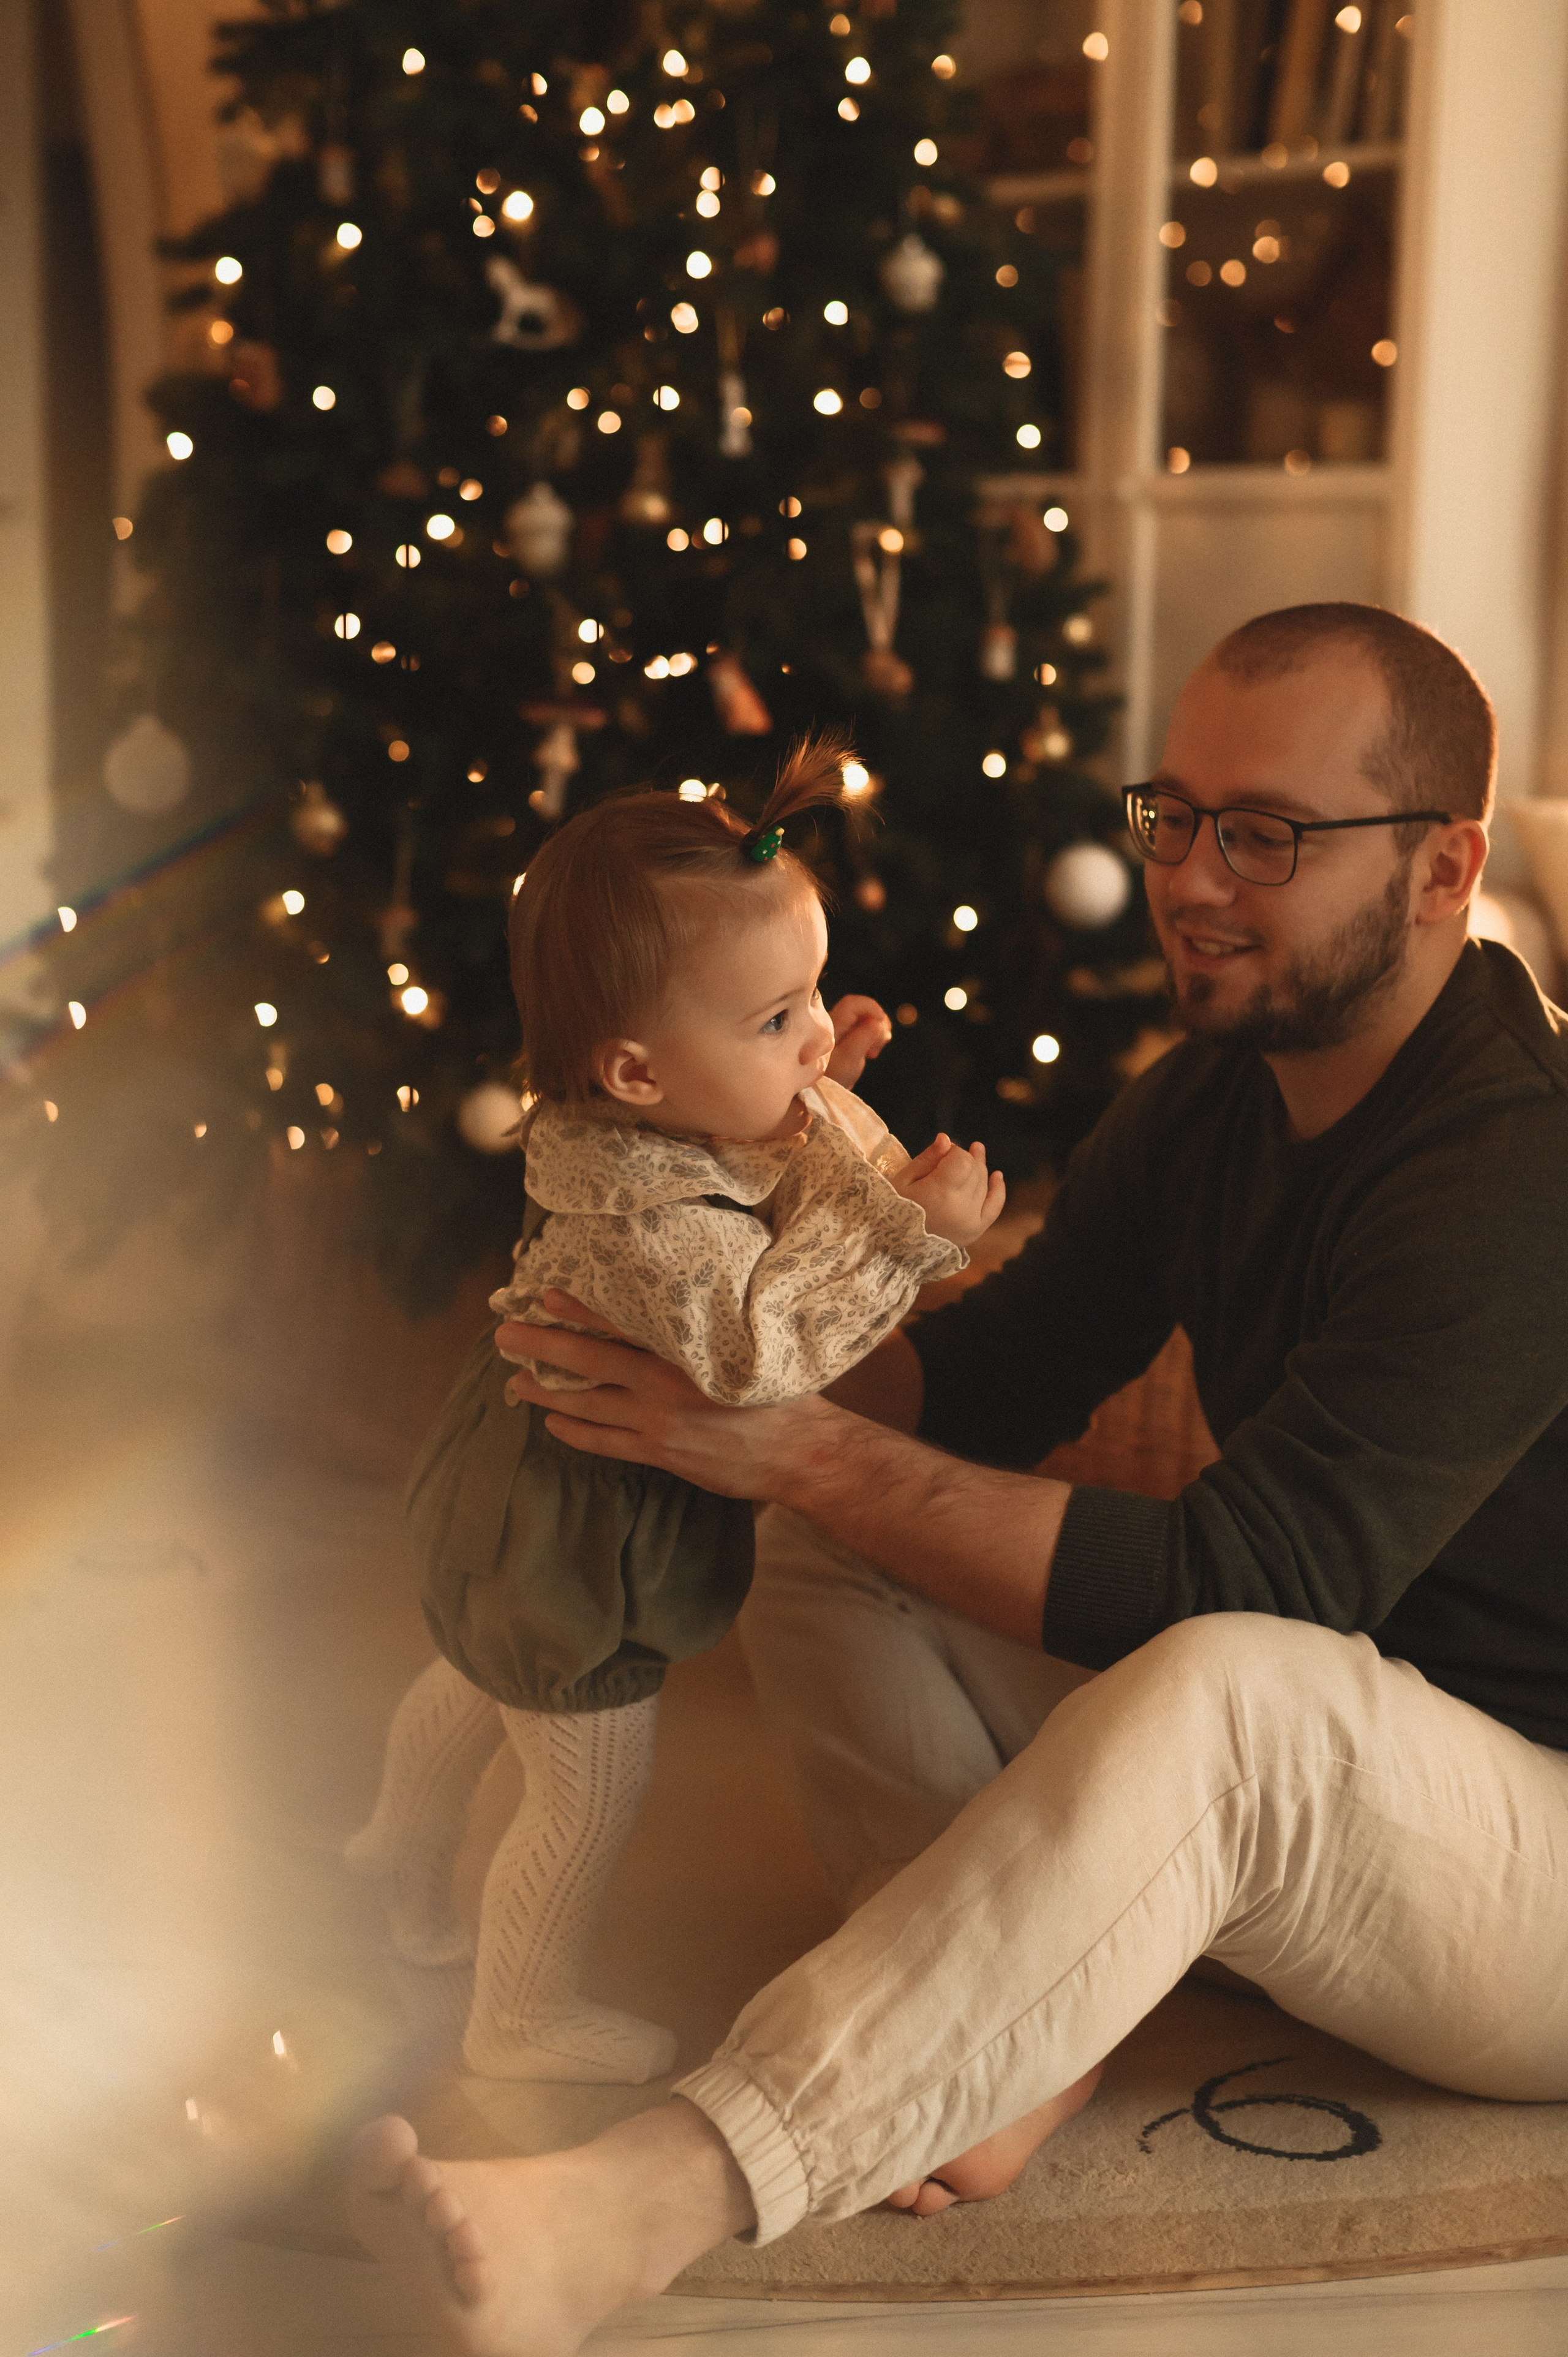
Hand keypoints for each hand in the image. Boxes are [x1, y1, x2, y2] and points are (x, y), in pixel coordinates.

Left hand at [494, 1291, 831, 1497]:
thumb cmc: (782, 1392)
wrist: (801, 1451)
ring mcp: (659, 1422)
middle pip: (591, 1361)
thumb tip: (676, 1305)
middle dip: (543, 1346)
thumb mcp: (744, 1347)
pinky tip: (553, 1423)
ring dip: (547, 1392)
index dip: (582, 1307)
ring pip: (589, 1405)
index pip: (623, 1322)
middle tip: (505, 1335)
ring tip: (515, 1382)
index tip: (546, 1293)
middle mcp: (665, 1384)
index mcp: (687, 1351)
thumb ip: (706, 1332)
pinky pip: (606, 1443)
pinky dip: (575, 1433)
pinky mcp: (662, 1454)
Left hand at [825, 993, 892, 1088]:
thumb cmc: (831, 1078)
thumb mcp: (848, 1060)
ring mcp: (839, 1034)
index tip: (882, 1025)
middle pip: (861, 1011)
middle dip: (877, 1024)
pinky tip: (871, 1053)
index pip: (853, 1004)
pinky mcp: (844, 1043)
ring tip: (874, 1052)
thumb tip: (877, 1022)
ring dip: (876, 1033)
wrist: (816, 1097)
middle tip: (878, 1047)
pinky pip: (862, 1032)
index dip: (872, 1008)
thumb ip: (862, 1038)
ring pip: (863, 1022)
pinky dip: (871, 1039)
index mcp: (832, 1025)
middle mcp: (834, 1025)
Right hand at [891, 1135, 1005, 1248]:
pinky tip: (997, 1176)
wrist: (896, 1249)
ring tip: (976, 1152)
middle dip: (966, 1157)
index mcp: (942, 1193)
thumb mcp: (903, 1181)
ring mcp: (971, 1220)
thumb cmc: (893, 1210)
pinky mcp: (975, 1231)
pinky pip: (994, 1207)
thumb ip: (927, 1159)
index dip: (953, 1152)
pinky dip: (998, 1190)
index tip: (940, 1154)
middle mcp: (962, 1207)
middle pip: (975, 1170)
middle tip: (953, 1153)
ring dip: (980, 1168)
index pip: (962, 1160)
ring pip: (983, 1184)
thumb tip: (947, 1139)